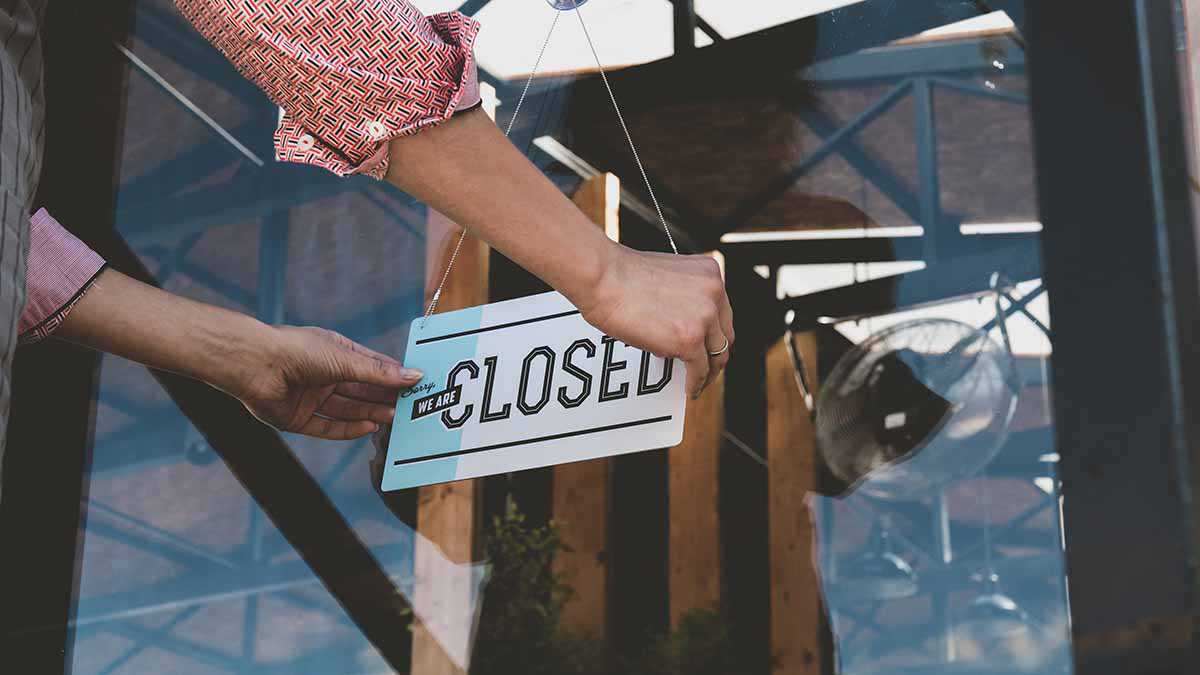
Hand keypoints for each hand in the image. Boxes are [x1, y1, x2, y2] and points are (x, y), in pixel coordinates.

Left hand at [233, 326, 420, 439]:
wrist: (254, 364)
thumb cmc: (297, 350)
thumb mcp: (345, 359)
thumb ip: (379, 372)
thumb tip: (413, 376)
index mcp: (335, 353)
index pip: (371, 367)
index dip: (393, 376)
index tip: (416, 384)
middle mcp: (323, 376)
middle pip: (360, 392)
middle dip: (383, 398)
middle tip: (408, 407)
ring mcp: (311, 398)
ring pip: (347, 410)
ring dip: (370, 414)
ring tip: (393, 418)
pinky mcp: (297, 419)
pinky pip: (327, 427)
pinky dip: (348, 430)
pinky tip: (368, 428)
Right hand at [575, 248, 733, 397]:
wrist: (604, 278)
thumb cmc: (620, 275)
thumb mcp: (666, 277)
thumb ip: (682, 297)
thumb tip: (678, 325)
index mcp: (709, 274)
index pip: (722, 312)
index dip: (716, 333)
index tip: (709, 345)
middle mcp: (713, 293)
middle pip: (725, 335)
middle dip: (716, 356)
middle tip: (707, 368)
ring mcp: (704, 317)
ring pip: (717, 356)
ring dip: (709, 373)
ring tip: (699, 383)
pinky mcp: (689, 340)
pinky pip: (699, 370)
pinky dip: (695, 383)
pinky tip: (689, 389)